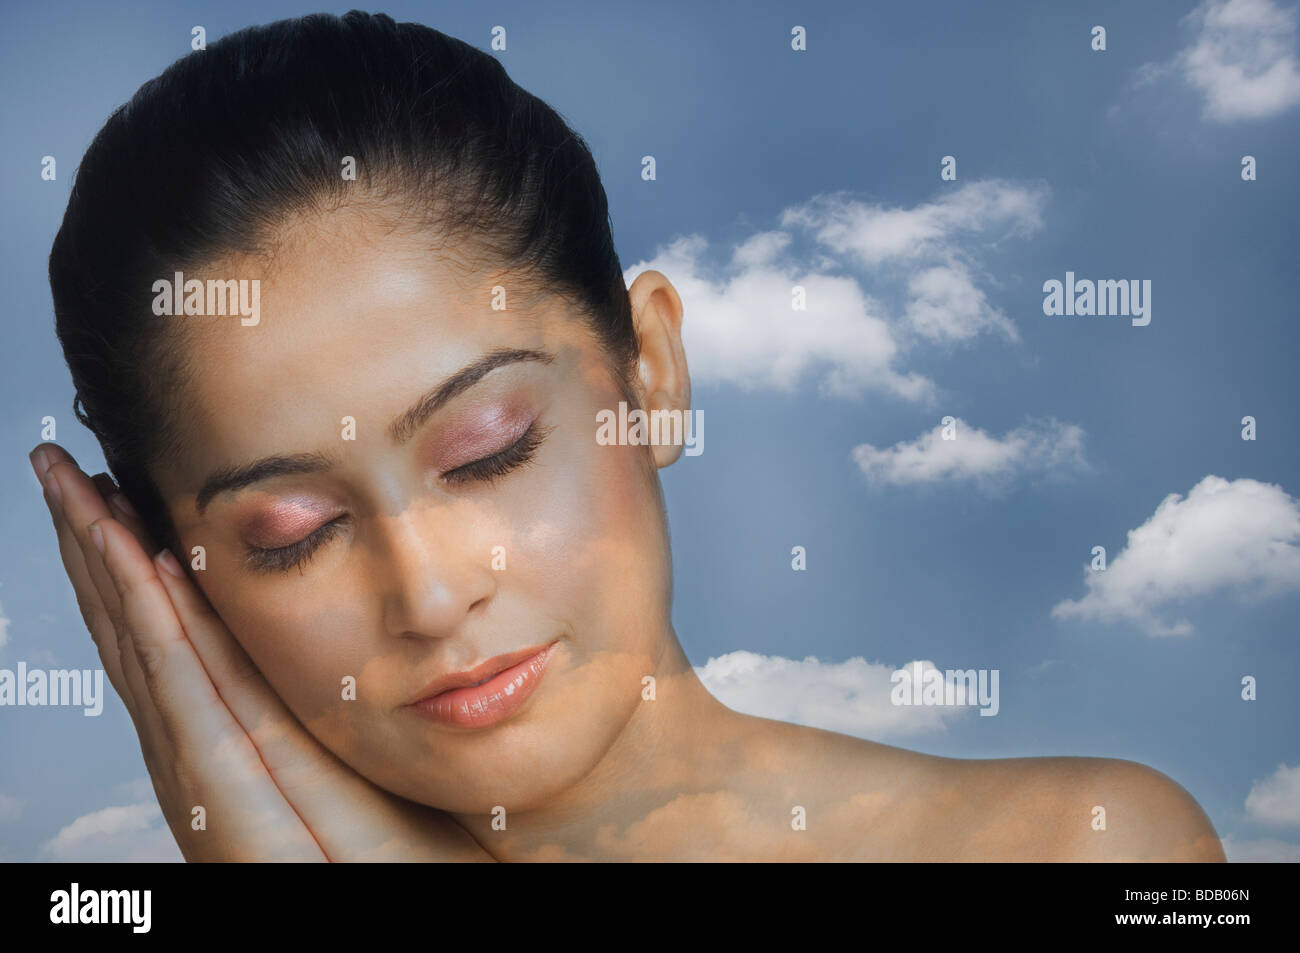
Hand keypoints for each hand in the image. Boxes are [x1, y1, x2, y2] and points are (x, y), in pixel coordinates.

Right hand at [31, 443, 492, 861]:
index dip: (131, 561)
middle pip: (134, 629)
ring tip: (71, 489)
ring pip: (142, 645)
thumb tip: (340, 628)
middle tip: (59, 466)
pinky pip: (181, 690)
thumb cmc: (398, 851)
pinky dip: (151, 624)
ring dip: (103, 565)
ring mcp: (204, 774)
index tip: (111, 486)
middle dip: (93, 546)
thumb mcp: (359, 752)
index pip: (168, 632)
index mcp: (229, 735)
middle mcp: (201, 749)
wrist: (399, 913)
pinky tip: (133, 560)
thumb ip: (331, 699)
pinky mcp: (225, 797)